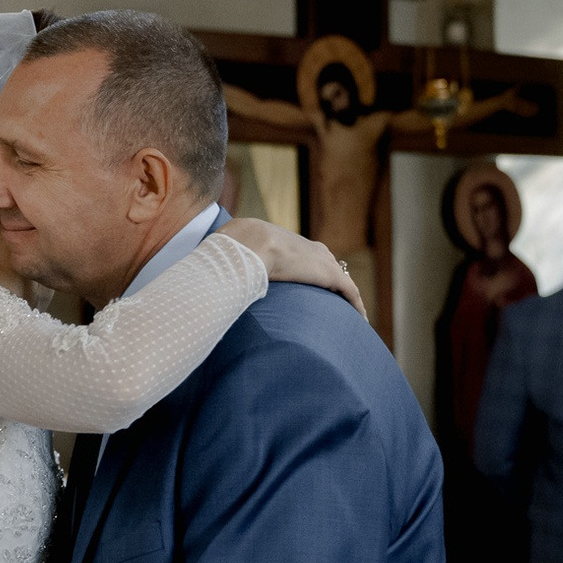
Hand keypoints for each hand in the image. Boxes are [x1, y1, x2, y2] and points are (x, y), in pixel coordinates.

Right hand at [214, 218, 366, 316]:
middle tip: (333, 300)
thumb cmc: (233, 249)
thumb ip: (225, 267)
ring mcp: (322, 260)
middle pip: (328, 266)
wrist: (248, 243)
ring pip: (342, 281)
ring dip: (345, 296)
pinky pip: (350, 293)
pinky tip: (361, 321)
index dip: (308, 270)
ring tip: (350, 314)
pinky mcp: (331, 275)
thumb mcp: (230, 254)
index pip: (305, 256)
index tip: (307, 284)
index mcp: (288, 242)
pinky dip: (356, 306)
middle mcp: (310, 249)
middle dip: (332, 282)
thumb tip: (202, 278)